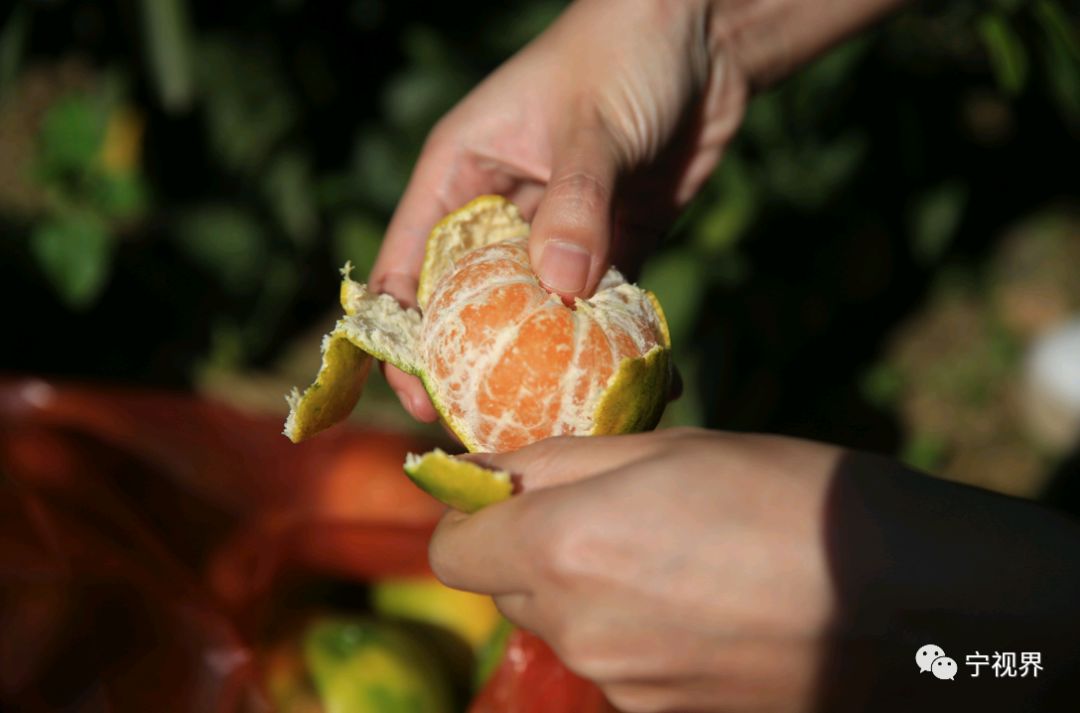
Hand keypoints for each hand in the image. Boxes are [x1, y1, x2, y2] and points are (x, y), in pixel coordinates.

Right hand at [369, 0, 746, 421]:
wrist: (705, 41)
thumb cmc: (621, 54)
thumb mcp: (590, 126)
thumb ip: (575, 206)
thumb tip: (559, 291)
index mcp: (459, 174)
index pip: (408, 264)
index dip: (402, 334)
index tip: (417, 394)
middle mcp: (499, 210)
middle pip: (467, 301)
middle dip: (473, 362)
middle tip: (487, 426)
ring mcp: (554, 232)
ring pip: (533, 312)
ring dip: (543, 361)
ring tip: (552, 421)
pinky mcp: (610, 245)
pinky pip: (598, 305)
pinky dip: (604, 341)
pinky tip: (620, 384)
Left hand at [429, 429, 1079, 711]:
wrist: (911, 602)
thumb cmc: (792, 497)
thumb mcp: (670, 446)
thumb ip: (560, 462)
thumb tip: (490, 472)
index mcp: (563, 550)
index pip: (454, 548)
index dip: (477, 515)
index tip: (518, 493)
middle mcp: (577, 632)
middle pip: (512, 588)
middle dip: (542, 548)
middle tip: (620, 512)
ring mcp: (623, 689)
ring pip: (570, 628)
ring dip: (597, 592)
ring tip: (685, 559)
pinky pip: (622, 665)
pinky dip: (643, 635)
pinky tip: (713, 608)